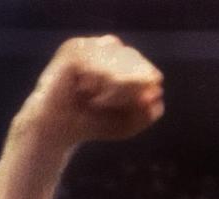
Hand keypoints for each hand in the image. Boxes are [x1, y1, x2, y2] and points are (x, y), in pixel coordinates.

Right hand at [20, 35, 163, 147]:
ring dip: (116, 86)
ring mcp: (87, 47)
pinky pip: (97, 63)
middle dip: (133, 83)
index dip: (145, 80)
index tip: (146, 99)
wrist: (60, 130)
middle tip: (122, 104)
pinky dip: (99, 83)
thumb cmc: (93, 123)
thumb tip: (158, 96)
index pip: (141, 64)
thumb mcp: (127, 124)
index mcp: (118, 62)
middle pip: (131, 58)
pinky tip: (89, 95)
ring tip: (100, 102)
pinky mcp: (72, 52)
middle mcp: (102, 50)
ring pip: (115, 59)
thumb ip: (147, 114)